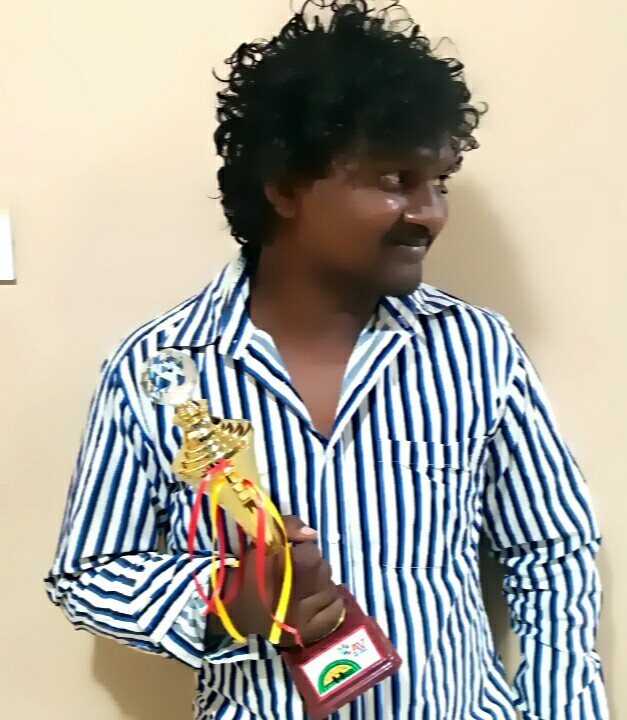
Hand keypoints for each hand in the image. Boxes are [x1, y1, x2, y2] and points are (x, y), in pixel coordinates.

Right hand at [210, 516, 343, 645]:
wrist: (234, 609)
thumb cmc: (249, 572)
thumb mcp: (262, 540)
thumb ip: (289, 526)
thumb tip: (312, 534)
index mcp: (283, 569)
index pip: (312, 552)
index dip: (303, 551)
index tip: (292, 556)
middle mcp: (296, 594)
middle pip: (323, 569)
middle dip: (313, 567)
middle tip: (299, 573)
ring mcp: (303, 617)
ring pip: (330, 589)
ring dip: (322, 584)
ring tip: (306, 588)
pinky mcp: (308, 632)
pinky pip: (335, 612)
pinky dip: (331, 604)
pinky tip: (318, 601)